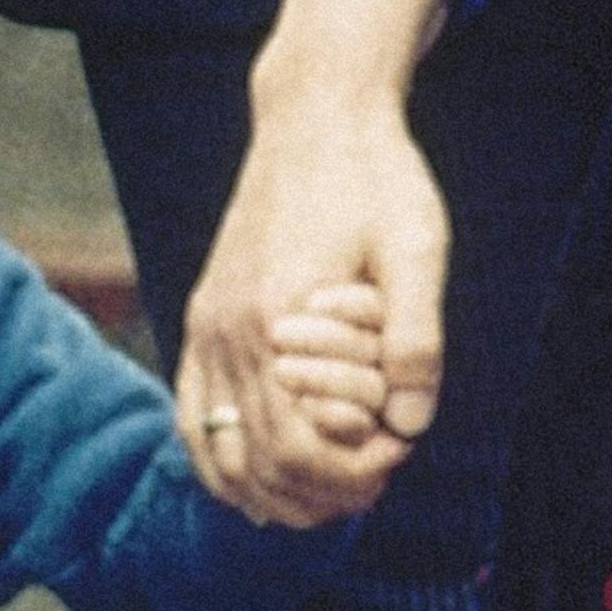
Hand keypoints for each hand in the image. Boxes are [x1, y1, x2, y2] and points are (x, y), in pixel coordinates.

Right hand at [177, 0, 450, 525]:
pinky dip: (224, 465)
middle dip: (320, 492)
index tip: (399, 455)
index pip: (298, 449)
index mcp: (276, 322)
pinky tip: (261, 481)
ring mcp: (205, 331)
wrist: (315, 117)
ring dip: (271, 492)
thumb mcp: (418, 248)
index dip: (351, 475)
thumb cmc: (376, 178)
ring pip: (219, 456)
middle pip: (259, 465)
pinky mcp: (201, 323)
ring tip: (325, 493)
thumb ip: (417, 338)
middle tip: (375, 481)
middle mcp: (228, 335)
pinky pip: (193, 420)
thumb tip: (412, 425)